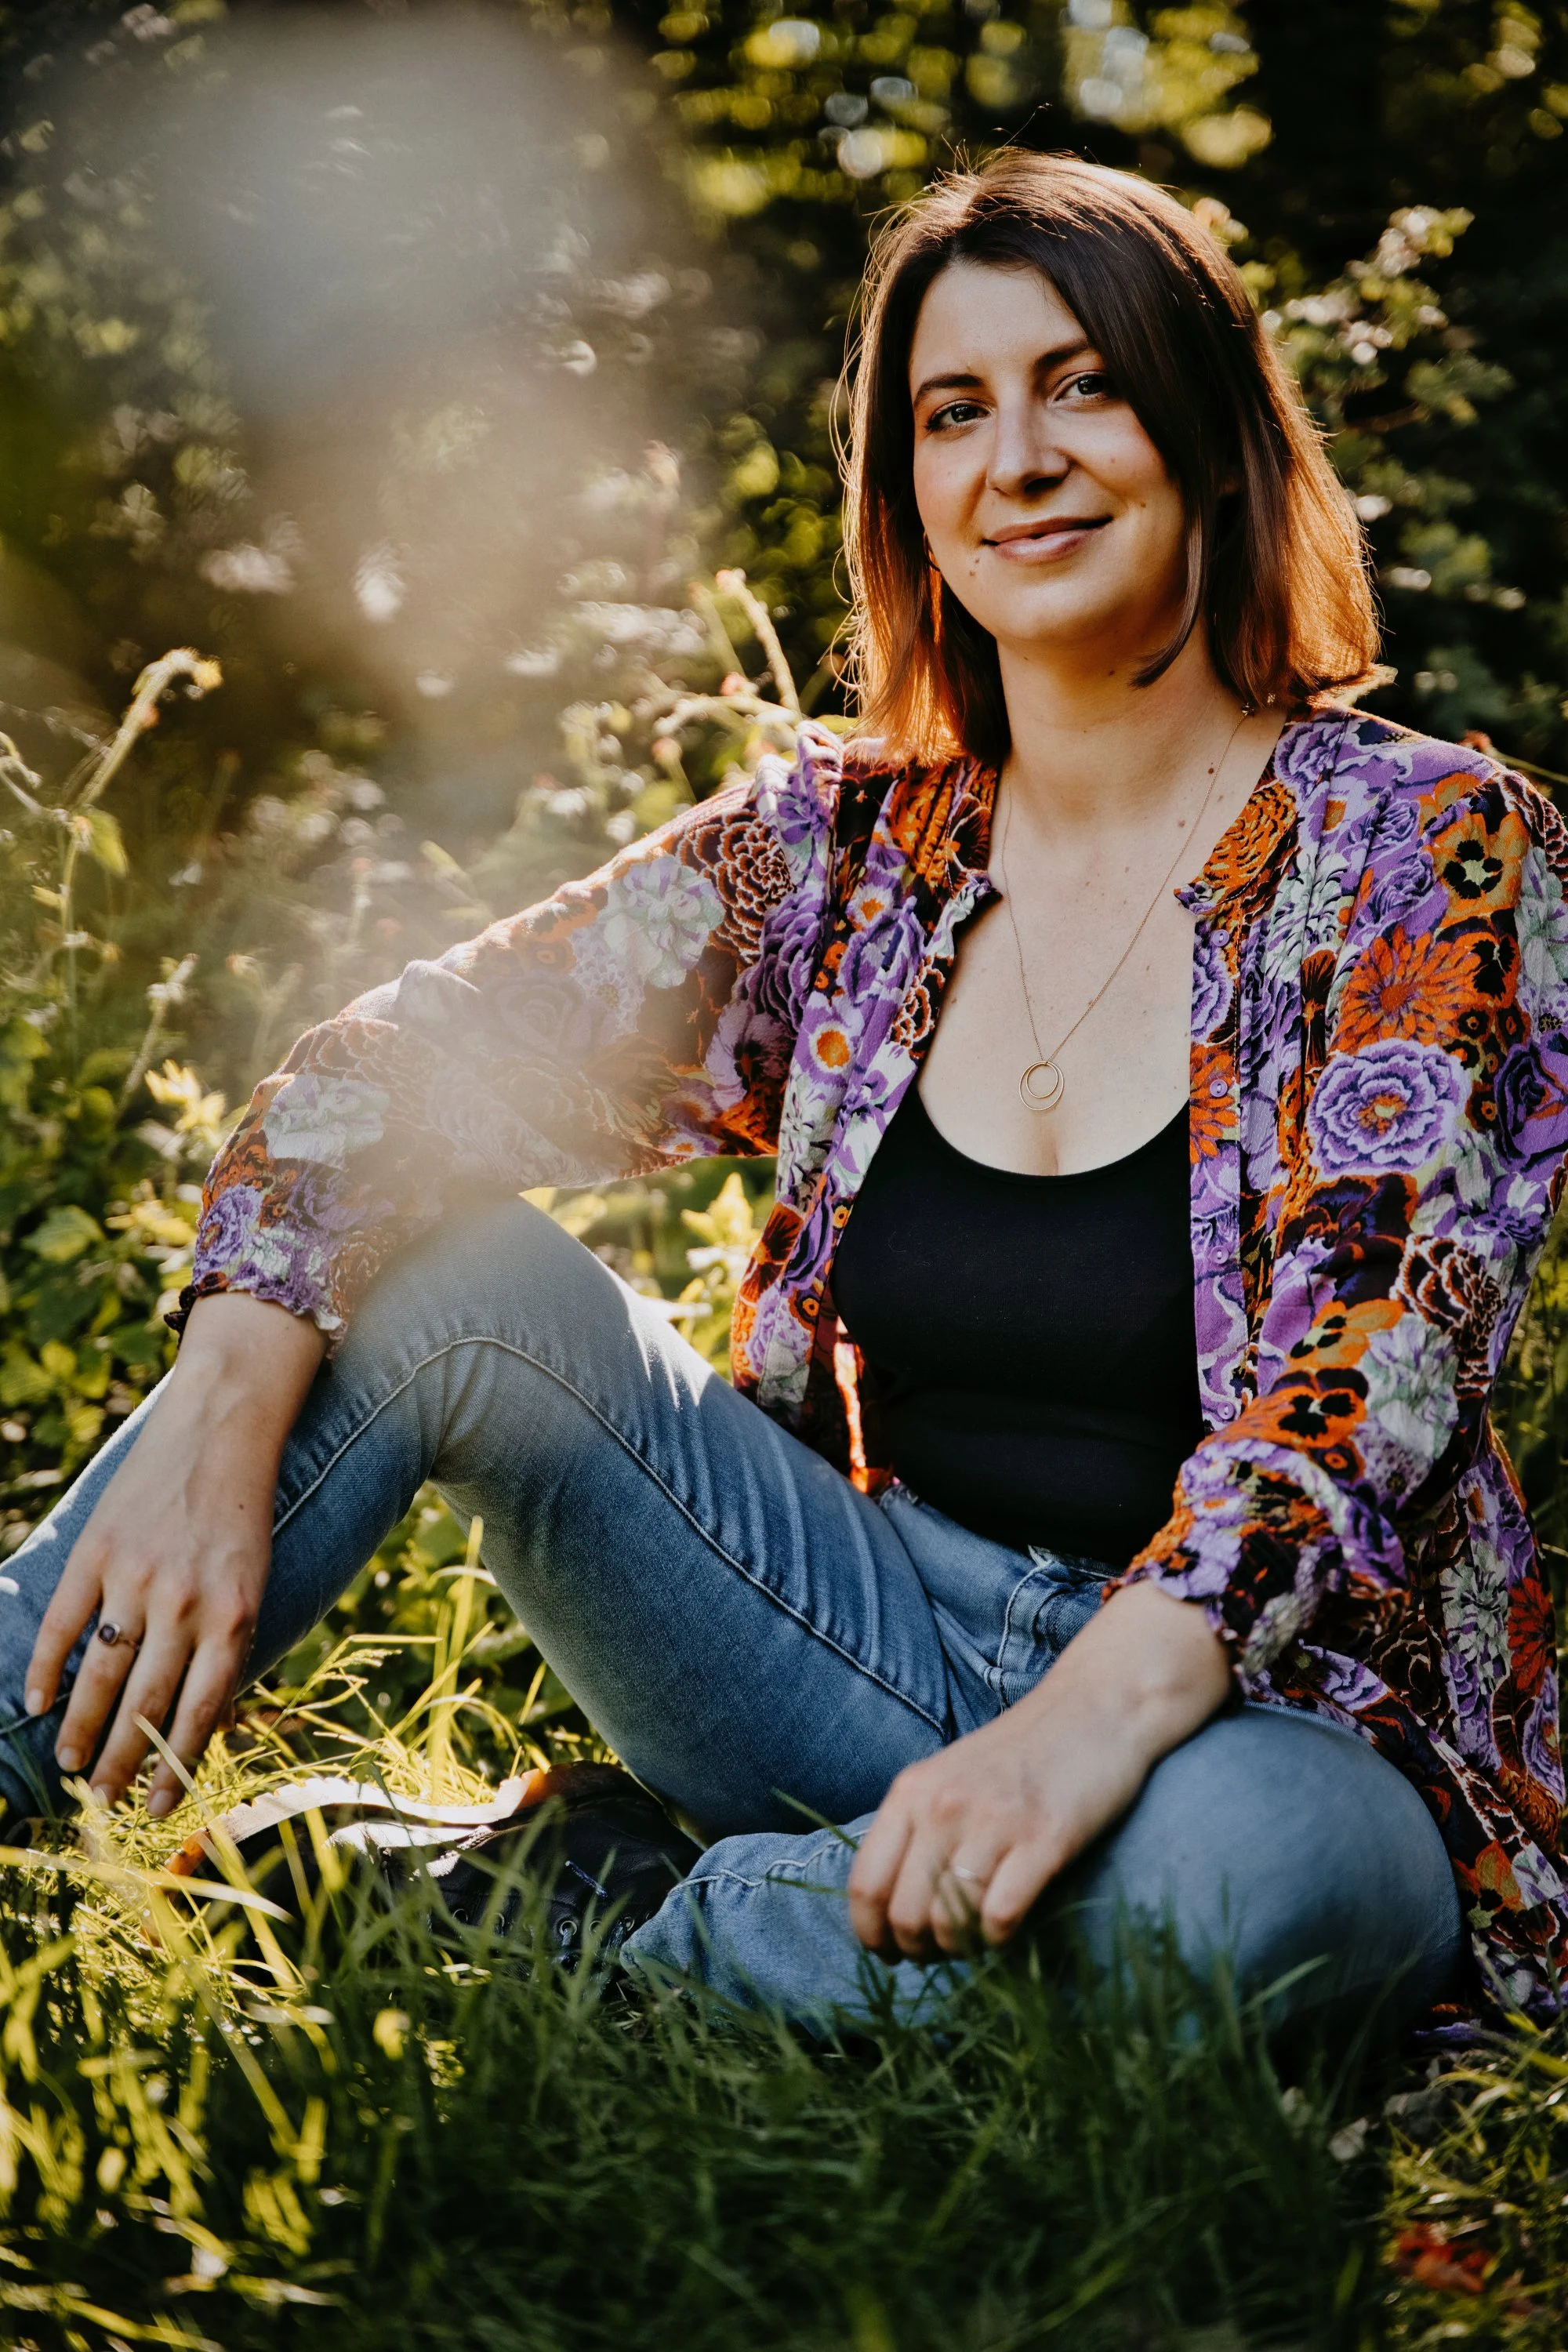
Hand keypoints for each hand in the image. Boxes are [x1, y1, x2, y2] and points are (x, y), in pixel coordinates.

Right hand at [24, 1293, 325, 1818]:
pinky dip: (49, 1666)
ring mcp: (136, 1576)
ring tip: (71, 1764)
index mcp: (233, 1616)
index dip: (173, 1766)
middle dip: (122, 1761)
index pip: (199, 1712)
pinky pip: (64, 1622)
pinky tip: (39, 1701)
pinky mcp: (99, 1550)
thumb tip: (205, 1721)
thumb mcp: (255, 1582)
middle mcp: (184, 1603)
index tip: (155, 1808)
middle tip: (103, 1798)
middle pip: (143, 1702)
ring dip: (82, 1727)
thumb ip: (229, 1646)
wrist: (222, 1428)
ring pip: (100, 1672)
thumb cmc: (242, 1515)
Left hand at [846, 1583, 1230, 1961]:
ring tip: (974, 1940)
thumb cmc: (1021, 1753)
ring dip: (960, 1948)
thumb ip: (917, 1828)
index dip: (871, 1934)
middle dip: (917, 1951)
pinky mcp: (1045, 1839)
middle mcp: (943, 1806)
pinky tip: (1009, 1927)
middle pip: (904, 1914)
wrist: (1097, 1706)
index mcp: (911, 1791)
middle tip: (939, 1953)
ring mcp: (994, 1821)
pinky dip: (999, 1939)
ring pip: (949, 1922)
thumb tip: (891, 1907)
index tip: (888, 1953)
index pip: (866, 1884)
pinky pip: (1000, 1917)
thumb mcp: (949, 1776)